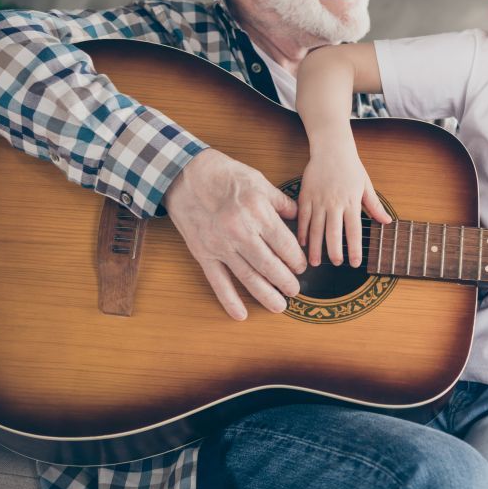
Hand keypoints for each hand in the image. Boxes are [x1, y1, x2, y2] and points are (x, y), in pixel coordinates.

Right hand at [164, 148, 305, 320]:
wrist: (185, 174)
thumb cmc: (225, 174)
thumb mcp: (259, 181)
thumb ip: (281, 202)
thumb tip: (298, 217)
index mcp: (257, 213)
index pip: (285, 246)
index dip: (297, 260)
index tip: (302, 266)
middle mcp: (240, 232)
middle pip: (270, 266)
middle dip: (287, 282)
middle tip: (296, 290)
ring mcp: (220, 246)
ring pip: (248, 278)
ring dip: (266, 295)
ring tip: (280, 306)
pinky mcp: (203, 253)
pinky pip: (218, 282)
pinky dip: (229, 300)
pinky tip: (241, 314)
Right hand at [296, 142, 391, 266]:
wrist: (331, 148)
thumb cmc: (351, 167)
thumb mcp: (366, 185)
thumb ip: (374, 205)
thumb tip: (387, 222)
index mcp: (351, 202)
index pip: (354, 230)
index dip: (354, 249)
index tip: (355, 263)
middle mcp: (334, 203)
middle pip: (333, 232)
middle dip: (334, 251)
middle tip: (335, 264)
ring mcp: (318, 200)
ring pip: (315, 228)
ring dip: (315, 247)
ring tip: (314, 262)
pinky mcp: (305, 196)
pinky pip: (303, 217)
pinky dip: (301, 231)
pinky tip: (301, 243)